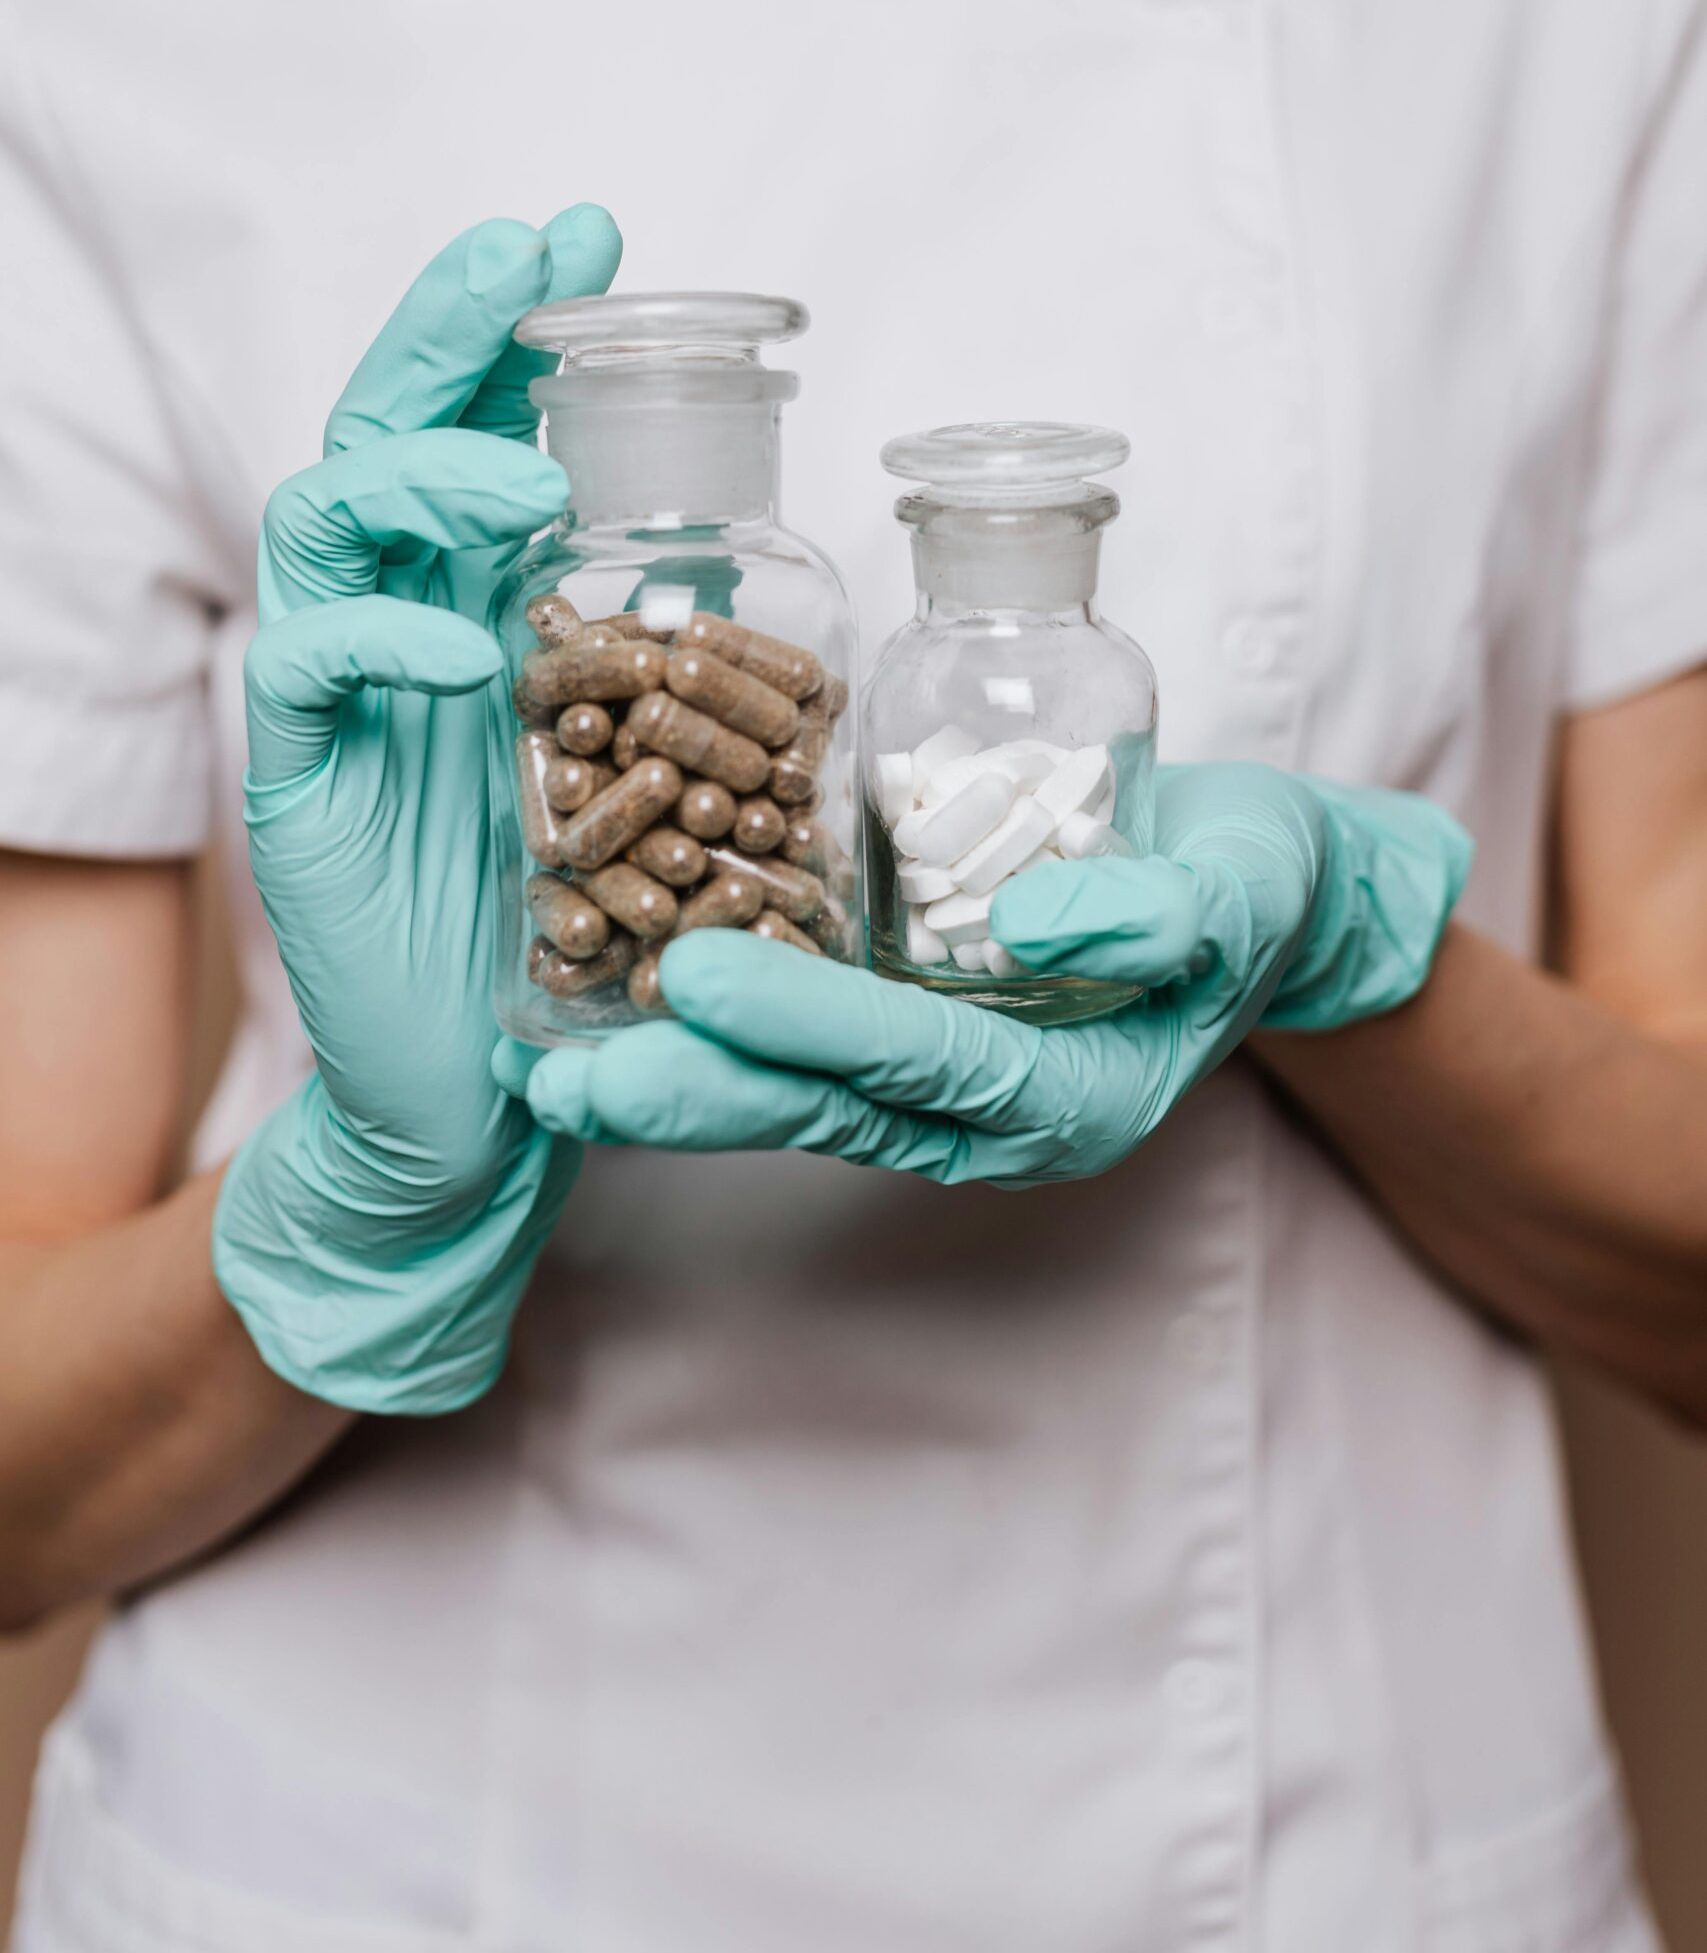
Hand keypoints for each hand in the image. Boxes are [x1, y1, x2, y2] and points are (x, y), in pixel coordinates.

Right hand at [213, 207, 621, 1409]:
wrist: (477, 1084)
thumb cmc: (563, 915)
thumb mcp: (627, 754)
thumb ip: (644, 647)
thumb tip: (743, 544)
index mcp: (474, 595)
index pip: (473, 425)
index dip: (515, 326)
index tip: (588, 234)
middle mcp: (398, 618)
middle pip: (384, 428)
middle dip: (449, 328)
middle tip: (521, 248)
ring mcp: (340, 693)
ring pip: (330, 516)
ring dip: (427, 472)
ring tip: (528, 478)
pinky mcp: (303, 782)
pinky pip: (311, 666)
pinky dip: (384, 634)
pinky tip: (468, 645)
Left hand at [501, 763, 1470, 1186]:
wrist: (1258, 884)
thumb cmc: (1259, 885)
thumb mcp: (1241, 888)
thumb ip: (1156, 912)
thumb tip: (1032, 927)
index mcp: (1072, 1103)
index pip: (926, 1066)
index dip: (812, 1027)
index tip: (702, 982)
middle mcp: (992, 1116)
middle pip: (831, 1107)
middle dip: (696, 1092)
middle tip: (567, 1081)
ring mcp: (946, 1081)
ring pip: (798, 1089)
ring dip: (678, 1077)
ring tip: (551, 1068)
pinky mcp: (913, 1028)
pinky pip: (805, 1044)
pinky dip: (717, 1031)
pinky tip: (621, 1007)